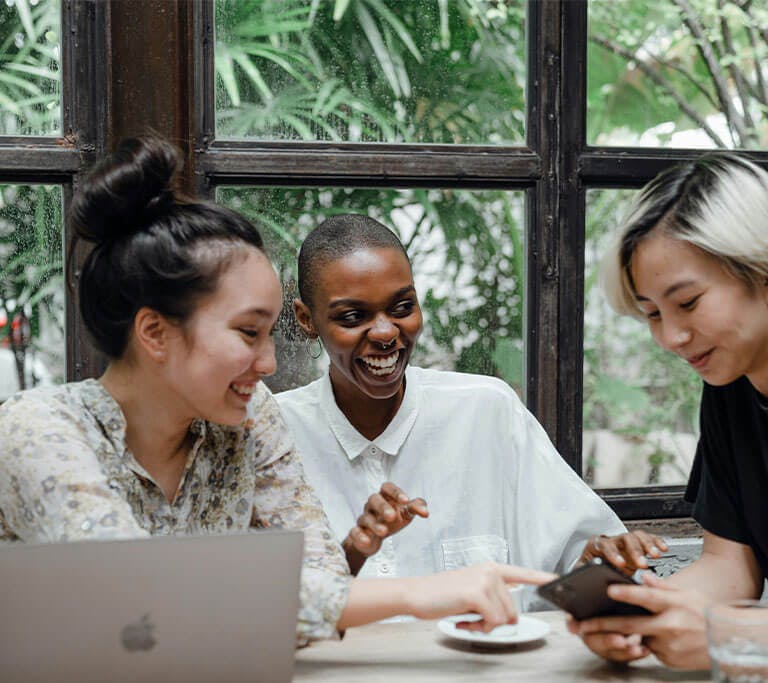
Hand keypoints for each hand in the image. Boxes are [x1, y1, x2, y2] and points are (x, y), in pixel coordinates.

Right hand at [342, 482, 427, 574]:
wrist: (374, 540)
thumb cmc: (391, 521)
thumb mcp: (405, 513)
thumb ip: (416, 508)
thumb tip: (425, 511)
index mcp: (385, 497)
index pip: (387, 487)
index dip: (395, 492)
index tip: (405, 500)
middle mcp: (372, 505)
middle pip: (374, 499)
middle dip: (382, 506)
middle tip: (391, 516)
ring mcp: (364, 518)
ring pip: (366, 517)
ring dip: (374, 524)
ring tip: (384, 531)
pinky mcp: (357, 532)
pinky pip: (355, 531)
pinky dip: (360, 536)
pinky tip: (367, 540)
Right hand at [404, 562, 556, 632]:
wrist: (416, 593)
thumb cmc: (441, 595)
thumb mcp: (471, 592)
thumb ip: (492, 598)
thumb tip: (509, 617)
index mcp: (490, 568)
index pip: (522, 573)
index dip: (541, 578)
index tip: (558, 579)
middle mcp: (491, 570)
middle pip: (512, 610)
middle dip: (494, 621)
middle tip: (472, 617)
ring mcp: (485, 580)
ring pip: (504, 618)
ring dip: (485, 626)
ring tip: (466, 616)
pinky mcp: (477, 592)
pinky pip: (493, 621)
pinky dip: (479, 627)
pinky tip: (463, 619)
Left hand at [570, 572, 710, 669]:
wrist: (728, 641)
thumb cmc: (706, 614)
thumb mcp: (687, 593)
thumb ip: (662, 586)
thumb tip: (644, 578)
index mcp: (673, 605)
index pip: (646, 597)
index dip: (627, 593)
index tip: (609, 589)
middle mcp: (669, 626)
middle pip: (630, 624)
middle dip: (601, 624)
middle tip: (580, 624)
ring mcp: (668, 645)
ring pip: (636, 638)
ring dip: (622, 634)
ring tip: (602, 630)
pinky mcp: (667, 659)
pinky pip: (648, 649)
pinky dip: (643, 642)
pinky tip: (647, 637)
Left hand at [579, 530, 667, 573]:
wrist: (597, 568)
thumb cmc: (589, 571)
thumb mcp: (583, 572)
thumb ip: (584, 572)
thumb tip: (585, 578)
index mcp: (596, 545)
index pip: (604, 545)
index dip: (612, 553)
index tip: (620, 564)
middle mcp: (612, 540)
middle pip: (624, 539)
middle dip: (634, 551)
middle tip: (642, 564)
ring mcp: (625, 542)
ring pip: (637, 536)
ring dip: (648, 544)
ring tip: (656, 555)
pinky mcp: (637, 545)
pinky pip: (648, 538)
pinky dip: (656, 541)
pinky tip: (663, 548)